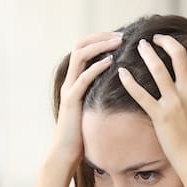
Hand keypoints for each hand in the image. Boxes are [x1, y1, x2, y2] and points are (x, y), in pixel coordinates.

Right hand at [50, 32, 122, 168]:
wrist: (65, 151)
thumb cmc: (82, 132)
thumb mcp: (92, 106)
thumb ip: (100, 92)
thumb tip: (119, 83)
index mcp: (75, 79)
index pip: (84, 48)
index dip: (100, 38)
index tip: (120, 36)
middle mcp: (70, 80)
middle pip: (80, 45)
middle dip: (101, 37)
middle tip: (121, 35)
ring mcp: (69, 89)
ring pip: (80, 57)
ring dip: (100, 46)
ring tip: (117, 42)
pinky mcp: (71, 100)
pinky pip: (83, 78)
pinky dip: (96, 67)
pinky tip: (110, 62)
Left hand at [117, 35, 186, 180]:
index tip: (179, 37)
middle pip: (178, 55)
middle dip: (166, 42)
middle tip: (155, 37)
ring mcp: (175, 103)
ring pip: (159, 69)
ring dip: (147, 54)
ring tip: (139, 45)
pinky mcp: (161, 116)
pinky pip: (141, 94)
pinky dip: (130, 82)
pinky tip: (121, 73)